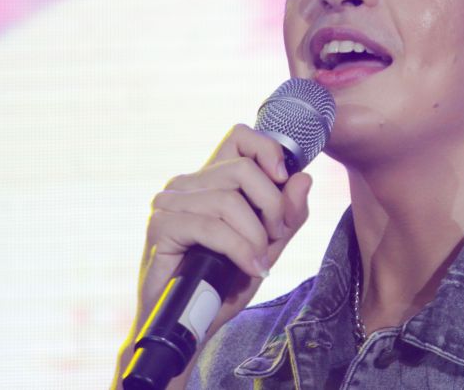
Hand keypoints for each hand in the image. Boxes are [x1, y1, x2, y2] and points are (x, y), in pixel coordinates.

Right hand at [114, 124, 312, 387]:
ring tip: (260, 260)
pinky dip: (239, 249)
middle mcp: (187, 184)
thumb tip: (303, 178)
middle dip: (272, 206)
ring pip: (230, 199)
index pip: (240, 136)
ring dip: (256, 235)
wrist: (190, 326)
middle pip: (244, 169)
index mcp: (211, 179)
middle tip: (275, 238)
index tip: (284, 179)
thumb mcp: (268, 246)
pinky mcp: (160, 227)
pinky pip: (212, 226)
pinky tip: (249, 268)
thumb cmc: (224, 284)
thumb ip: (288, 214)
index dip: (268, 150)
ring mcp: (169, 203)